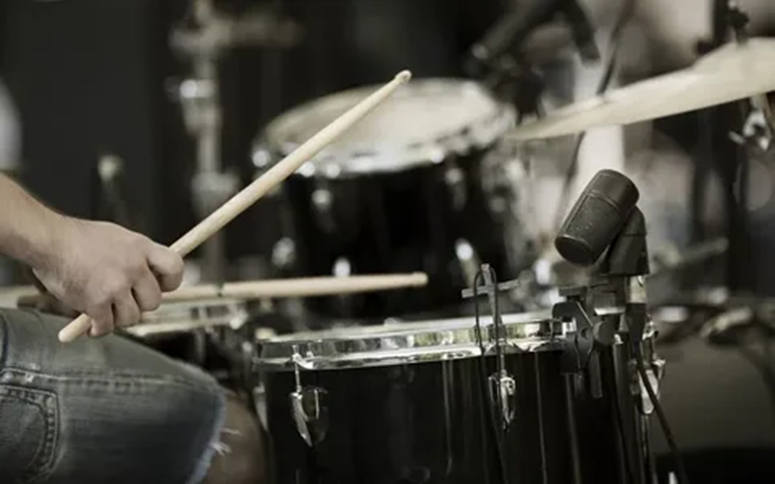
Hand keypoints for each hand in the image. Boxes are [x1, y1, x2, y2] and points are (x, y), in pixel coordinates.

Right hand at [31, 217, 183, 336]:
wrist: (49, 240)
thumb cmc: (79, 239)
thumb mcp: (119, 238)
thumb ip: (138, 257)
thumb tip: (152, 279)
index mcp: (141, 247)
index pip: (176, 268)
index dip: (170, 282)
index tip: (161, 286)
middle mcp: (133, 267)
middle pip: (154, 301)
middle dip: (140, 304)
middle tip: (125, 301)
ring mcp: (115, 285)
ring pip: (132, 318)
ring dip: (119, 318)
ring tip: (106, 310)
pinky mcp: (96, 302)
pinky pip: (106, 327)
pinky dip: (98, 329)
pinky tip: (92, 325)